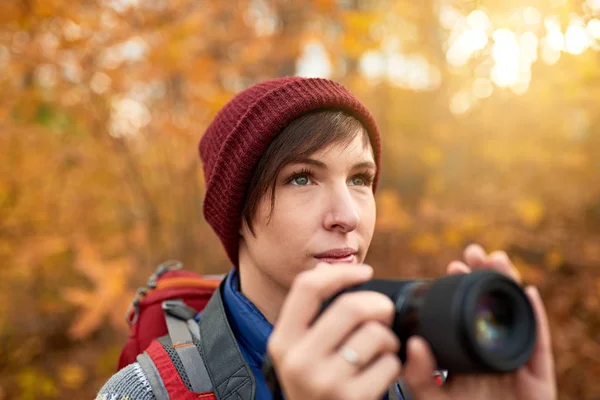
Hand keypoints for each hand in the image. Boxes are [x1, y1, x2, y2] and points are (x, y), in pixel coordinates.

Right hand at [267, 263, 401, 399]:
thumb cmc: (317, 387)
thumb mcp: (300, 354)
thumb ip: (312, 318)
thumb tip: (332, 268)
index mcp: (282, 342)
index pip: (307, 287)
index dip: (341, 272)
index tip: (366, 272)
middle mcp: (298, 361)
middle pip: (351, 306)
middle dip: (378, 305)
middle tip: (385, 313)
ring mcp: (324, 382)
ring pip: (376, 334)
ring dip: (389, 340)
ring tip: (381, 351)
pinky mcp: (352, 399)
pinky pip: (390, 364)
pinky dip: (394, 366)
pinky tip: (382, 375)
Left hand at [403, 244, 556, 399]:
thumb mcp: (431, 396)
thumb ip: (419, 374)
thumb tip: (414, 342)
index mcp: (467, 350)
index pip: (466, 310)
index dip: (462, 286)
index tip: (453, 264)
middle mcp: (491, 350)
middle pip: (492, 305)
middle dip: (486, 276)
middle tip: (475, 252)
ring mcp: (514, 360)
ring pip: (515, 316)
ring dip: (510, 286)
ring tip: (499, 260)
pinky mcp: (536, 377)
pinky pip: (538, 346)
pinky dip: (536, 319)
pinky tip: (528, 294)